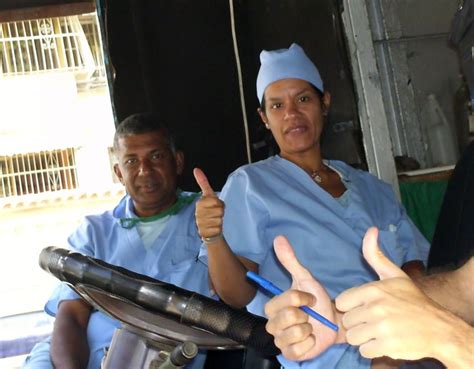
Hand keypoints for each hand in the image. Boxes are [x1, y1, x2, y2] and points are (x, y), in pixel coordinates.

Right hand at [193, 168, 224, 238]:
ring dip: (219, 221)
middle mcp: (198, 213)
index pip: (217, 202)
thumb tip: (196, 169)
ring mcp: (200, 224)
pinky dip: (218, 229)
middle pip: (220, 211)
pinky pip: (218, 229)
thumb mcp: (208, 196)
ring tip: (213, 221)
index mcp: (199, 203)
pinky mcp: (204, 233)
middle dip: (220, 213)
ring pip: (219, 220)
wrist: (207, 228)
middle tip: (215, 215)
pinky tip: (213, 229)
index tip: (216, 206)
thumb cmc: (209, 209)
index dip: (220, 204)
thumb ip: (203, 182)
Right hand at [264, 236, 338, 360]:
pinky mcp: (290, 354)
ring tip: (311, 326)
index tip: (310, 299)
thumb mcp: (305, 278)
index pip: (286, 300)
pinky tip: (312, 339)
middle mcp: (272, 325)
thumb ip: (290, 260)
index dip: (302, 299)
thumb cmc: (317, 301)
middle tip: (310, 314)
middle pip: (288, 317)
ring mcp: (280, 341)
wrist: (333, 322)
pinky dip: (310, 343)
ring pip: (294, 333)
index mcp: (272, 307)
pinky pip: (300, 348)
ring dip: (309, 329)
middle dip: (305, 314)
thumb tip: (278, 238)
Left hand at [335, 227, 450, 360]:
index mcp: (373, 290)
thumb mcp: (394, 275)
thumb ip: (375, 255)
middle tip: (374, 321)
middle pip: (346, 321)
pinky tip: (384, 342)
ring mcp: (381, 328)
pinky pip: (363, 351)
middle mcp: (375, 308)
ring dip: (362, 338)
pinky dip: (372, 349)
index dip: (352, 307)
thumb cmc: (413, 301)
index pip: (341, 302)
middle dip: (357, 323)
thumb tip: (370, 230)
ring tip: (377, 332)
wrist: (439, 328)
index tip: (365, 308)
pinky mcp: (386, 346)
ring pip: (352, 337)